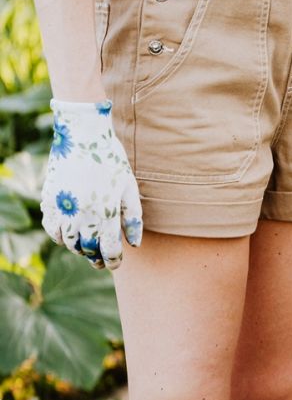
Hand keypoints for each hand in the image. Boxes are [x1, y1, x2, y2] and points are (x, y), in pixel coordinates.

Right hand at [40, 100, 142, 269]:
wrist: (82, 135)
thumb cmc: (112, 160)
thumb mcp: (129, 188)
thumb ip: (133, 218)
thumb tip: (134, 244)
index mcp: (105, 213)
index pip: (109, 250)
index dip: (113, 260)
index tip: (116, 263)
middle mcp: (82, 215)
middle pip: (88, 249)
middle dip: (96, 258)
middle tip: (101, 261)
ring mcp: (63, 208)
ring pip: (68, 242)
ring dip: (78, 249)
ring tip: (87, 248)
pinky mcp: (49, 200)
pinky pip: (51, 228)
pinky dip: (60, 236)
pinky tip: (69, 235)